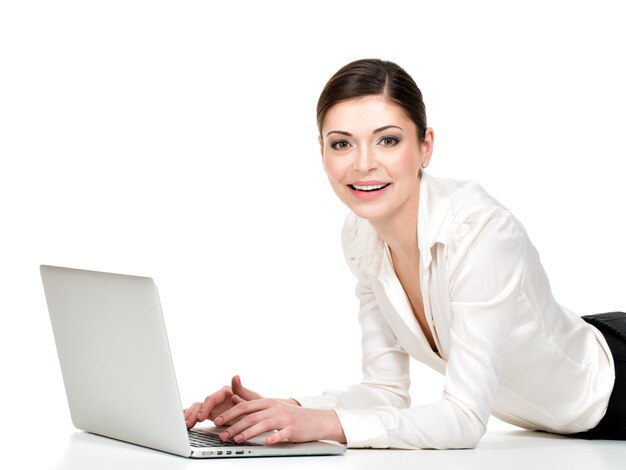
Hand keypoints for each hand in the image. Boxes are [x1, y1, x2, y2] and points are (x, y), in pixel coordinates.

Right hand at [184, 376, 261, 428]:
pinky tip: (184, 423)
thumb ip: (242, 390)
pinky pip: (198, 415)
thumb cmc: (257, 407)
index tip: (201, 418)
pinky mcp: (212, 414)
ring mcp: (214, 406)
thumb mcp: (252, 400)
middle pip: (202, 405)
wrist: (260, 416)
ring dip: (190, 416)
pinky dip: (190, 418)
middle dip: (194, 414)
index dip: (205, 408)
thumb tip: (235, 377)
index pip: (212, 399)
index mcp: (226, 392)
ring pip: (197, 409)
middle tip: (188, 424)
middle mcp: (218, 398)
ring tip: (185, 426)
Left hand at [214, 398, 345, 444]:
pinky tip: (267, 442)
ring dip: (248, 432)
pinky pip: (282, 432)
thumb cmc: (291, 415)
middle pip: (250, 416)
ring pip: (263, 424)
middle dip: (234, 426)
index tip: (217, 421)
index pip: (244, 407)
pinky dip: (274, 437)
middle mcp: (274, 408)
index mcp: (267, 402)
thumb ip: (253, 404)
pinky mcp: (293, 428)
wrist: (315, 420)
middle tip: (223, 436)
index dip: (229, 414)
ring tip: (237, 440)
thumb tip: (234, 399)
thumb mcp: (272, 407)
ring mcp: (284, 418)